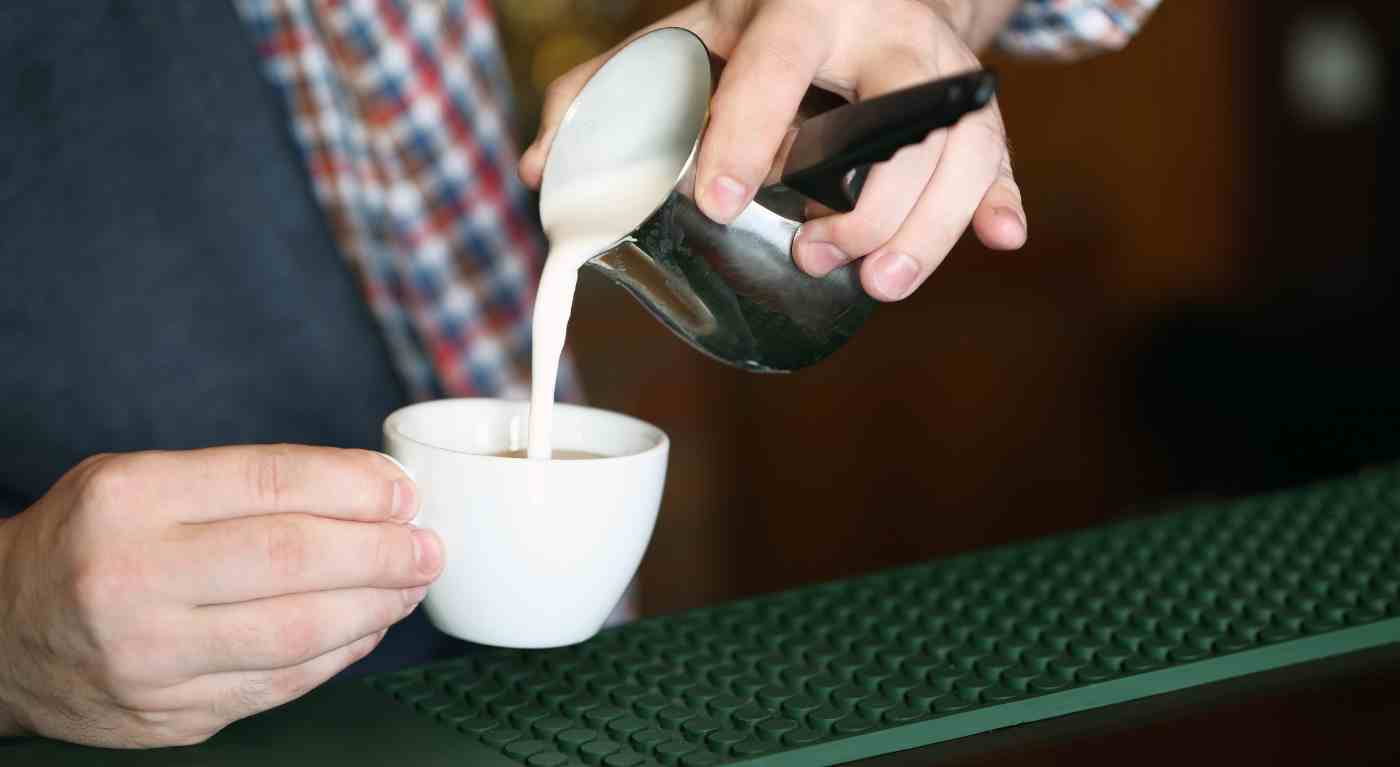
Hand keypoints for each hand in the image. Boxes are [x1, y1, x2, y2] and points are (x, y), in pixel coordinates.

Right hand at [0, 445, 442, 747]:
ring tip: (411, 584)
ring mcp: (151, 658)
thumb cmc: (89, 544)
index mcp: (129, 500)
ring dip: (376, 607)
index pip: (269, 482)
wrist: (1, 636)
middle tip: (428, 544)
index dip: (353, 486)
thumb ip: (244, 484)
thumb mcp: (140, 482)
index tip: (402, 490)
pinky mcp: (172, 715)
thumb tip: (368, 488)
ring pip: (298, 632)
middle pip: (294, 559)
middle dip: (382, 551)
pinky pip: (282, 684)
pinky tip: (367, 626)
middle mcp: (133, 579)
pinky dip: (340, 654)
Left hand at [520, 0, 1026, 302]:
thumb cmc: (762, 25)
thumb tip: (542, 171)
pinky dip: (1001, 202)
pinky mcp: (974, 107)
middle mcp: (885, 31)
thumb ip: (608, 92)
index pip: (777, 63)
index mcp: (802, 5)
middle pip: (899, 114)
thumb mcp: (688, 38)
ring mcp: (939, 68)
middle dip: (865, 199)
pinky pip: (1002, 155)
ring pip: (962, 148)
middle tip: (814, 256)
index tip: (717, 199)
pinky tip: (1000, 239)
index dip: (748, 131)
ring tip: (879, 284)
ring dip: (928, 227)